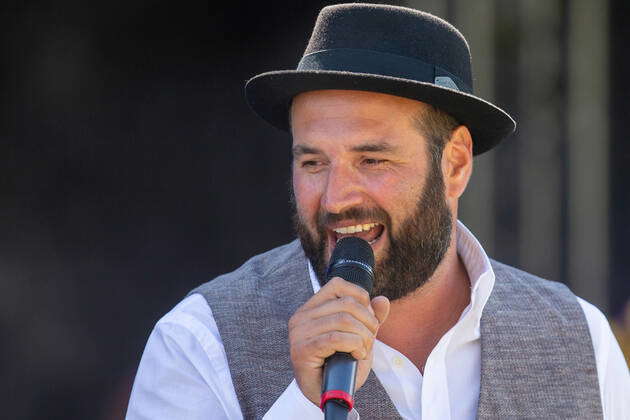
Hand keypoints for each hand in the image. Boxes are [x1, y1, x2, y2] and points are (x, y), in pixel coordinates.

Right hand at [288, 276, 389, 405]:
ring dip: (363, 337)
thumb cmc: (338, 364)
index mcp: (311, 308)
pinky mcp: (302, 350)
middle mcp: (302, 316)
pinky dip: (354, 345)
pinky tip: (357, 355)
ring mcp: (299, 333)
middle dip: (368, 321)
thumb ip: (370, 318)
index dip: (361, 297)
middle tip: (370, 340)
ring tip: (363, 350)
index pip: (338, 284)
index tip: (367, 318)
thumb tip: (383, 300)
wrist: (323, 394)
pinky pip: (336, 338)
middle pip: (346, 303)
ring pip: (344, 320)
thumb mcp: (359, 337)